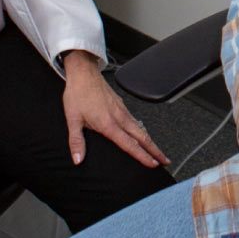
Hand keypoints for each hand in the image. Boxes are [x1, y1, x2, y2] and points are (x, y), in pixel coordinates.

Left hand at [61, 51, 168, 167]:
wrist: (83, 73)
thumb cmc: (78, 94)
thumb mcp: (72, 119)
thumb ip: (76, 141)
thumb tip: (77, 159)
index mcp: (108, 123)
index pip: (129, 144)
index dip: (142, 156)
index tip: (153, 164)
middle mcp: (119, 117)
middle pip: (142, 137)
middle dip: (155, 150)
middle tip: (165, 160)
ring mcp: (122, 110)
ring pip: (141, 128)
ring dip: (150, 141)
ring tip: (157, 151)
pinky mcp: (121, 105)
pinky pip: (135, 120)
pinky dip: (142, 131)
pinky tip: (142, 134)